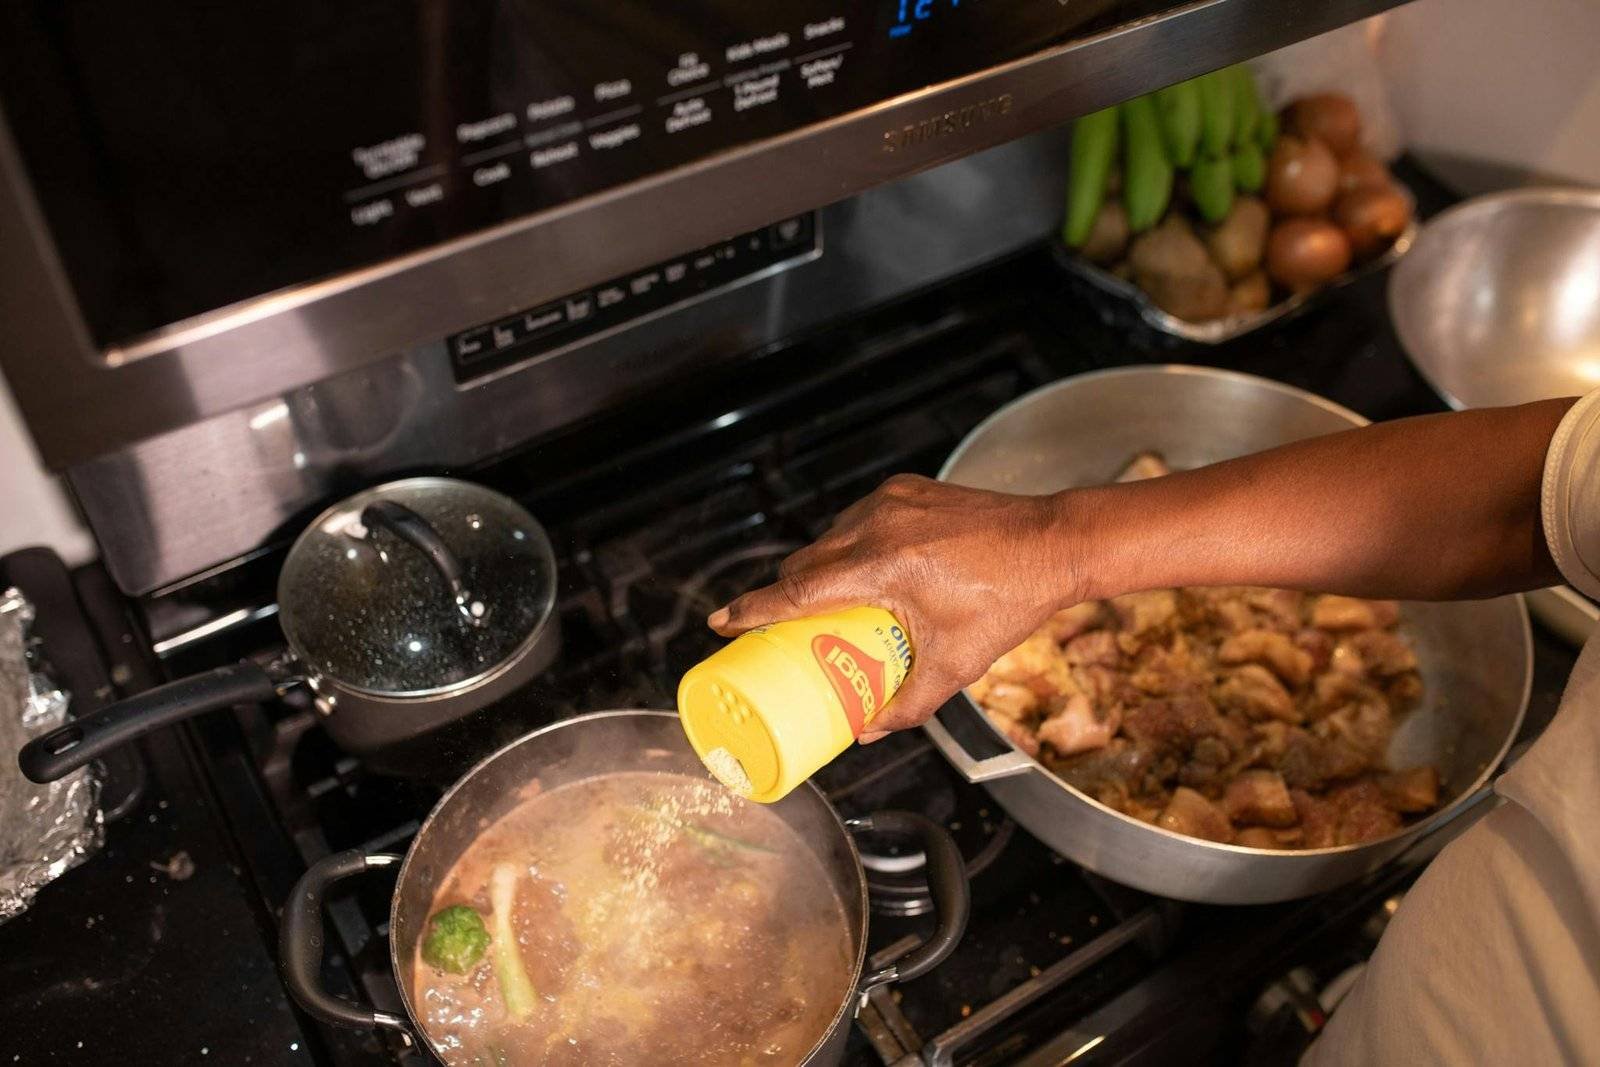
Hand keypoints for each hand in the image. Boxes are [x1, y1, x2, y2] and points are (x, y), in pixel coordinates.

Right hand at [708, 474, 1083, 736]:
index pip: (797, 591)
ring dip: (820, 568)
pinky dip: (850, 545)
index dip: (752, 609)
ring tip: (831, 604)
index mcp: (883, 566)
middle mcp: (878, 525)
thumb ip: (906, 705)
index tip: (720, 623)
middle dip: (787, 595)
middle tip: (784, 630)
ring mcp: (890, 500)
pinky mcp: (905, 489)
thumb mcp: (955, 666)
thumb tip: (863, 730)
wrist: (1052, 544)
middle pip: (806, 564)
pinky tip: (866, 570)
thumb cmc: (1007, 603)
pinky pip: (857, 519)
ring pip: (829, 538)